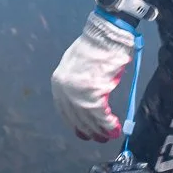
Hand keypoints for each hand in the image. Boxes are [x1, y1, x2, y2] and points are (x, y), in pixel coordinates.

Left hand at [51, 10, 136, 140]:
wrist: (106, 35)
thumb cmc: (96, 47)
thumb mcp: (77, 66)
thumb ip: (77, 83)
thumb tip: (85, 100)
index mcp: (58, 82)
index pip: (64, 110)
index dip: (75, 123)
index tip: (83, 132)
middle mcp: (64, 90)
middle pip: (76, 117)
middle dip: (89, 130)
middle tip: (99, 138)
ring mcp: (78, 93)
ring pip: (89, 119)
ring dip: (101, 130)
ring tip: (109, 136)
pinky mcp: (93, 93)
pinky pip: (101, 115)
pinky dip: (108, 124)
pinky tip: (114, 128)